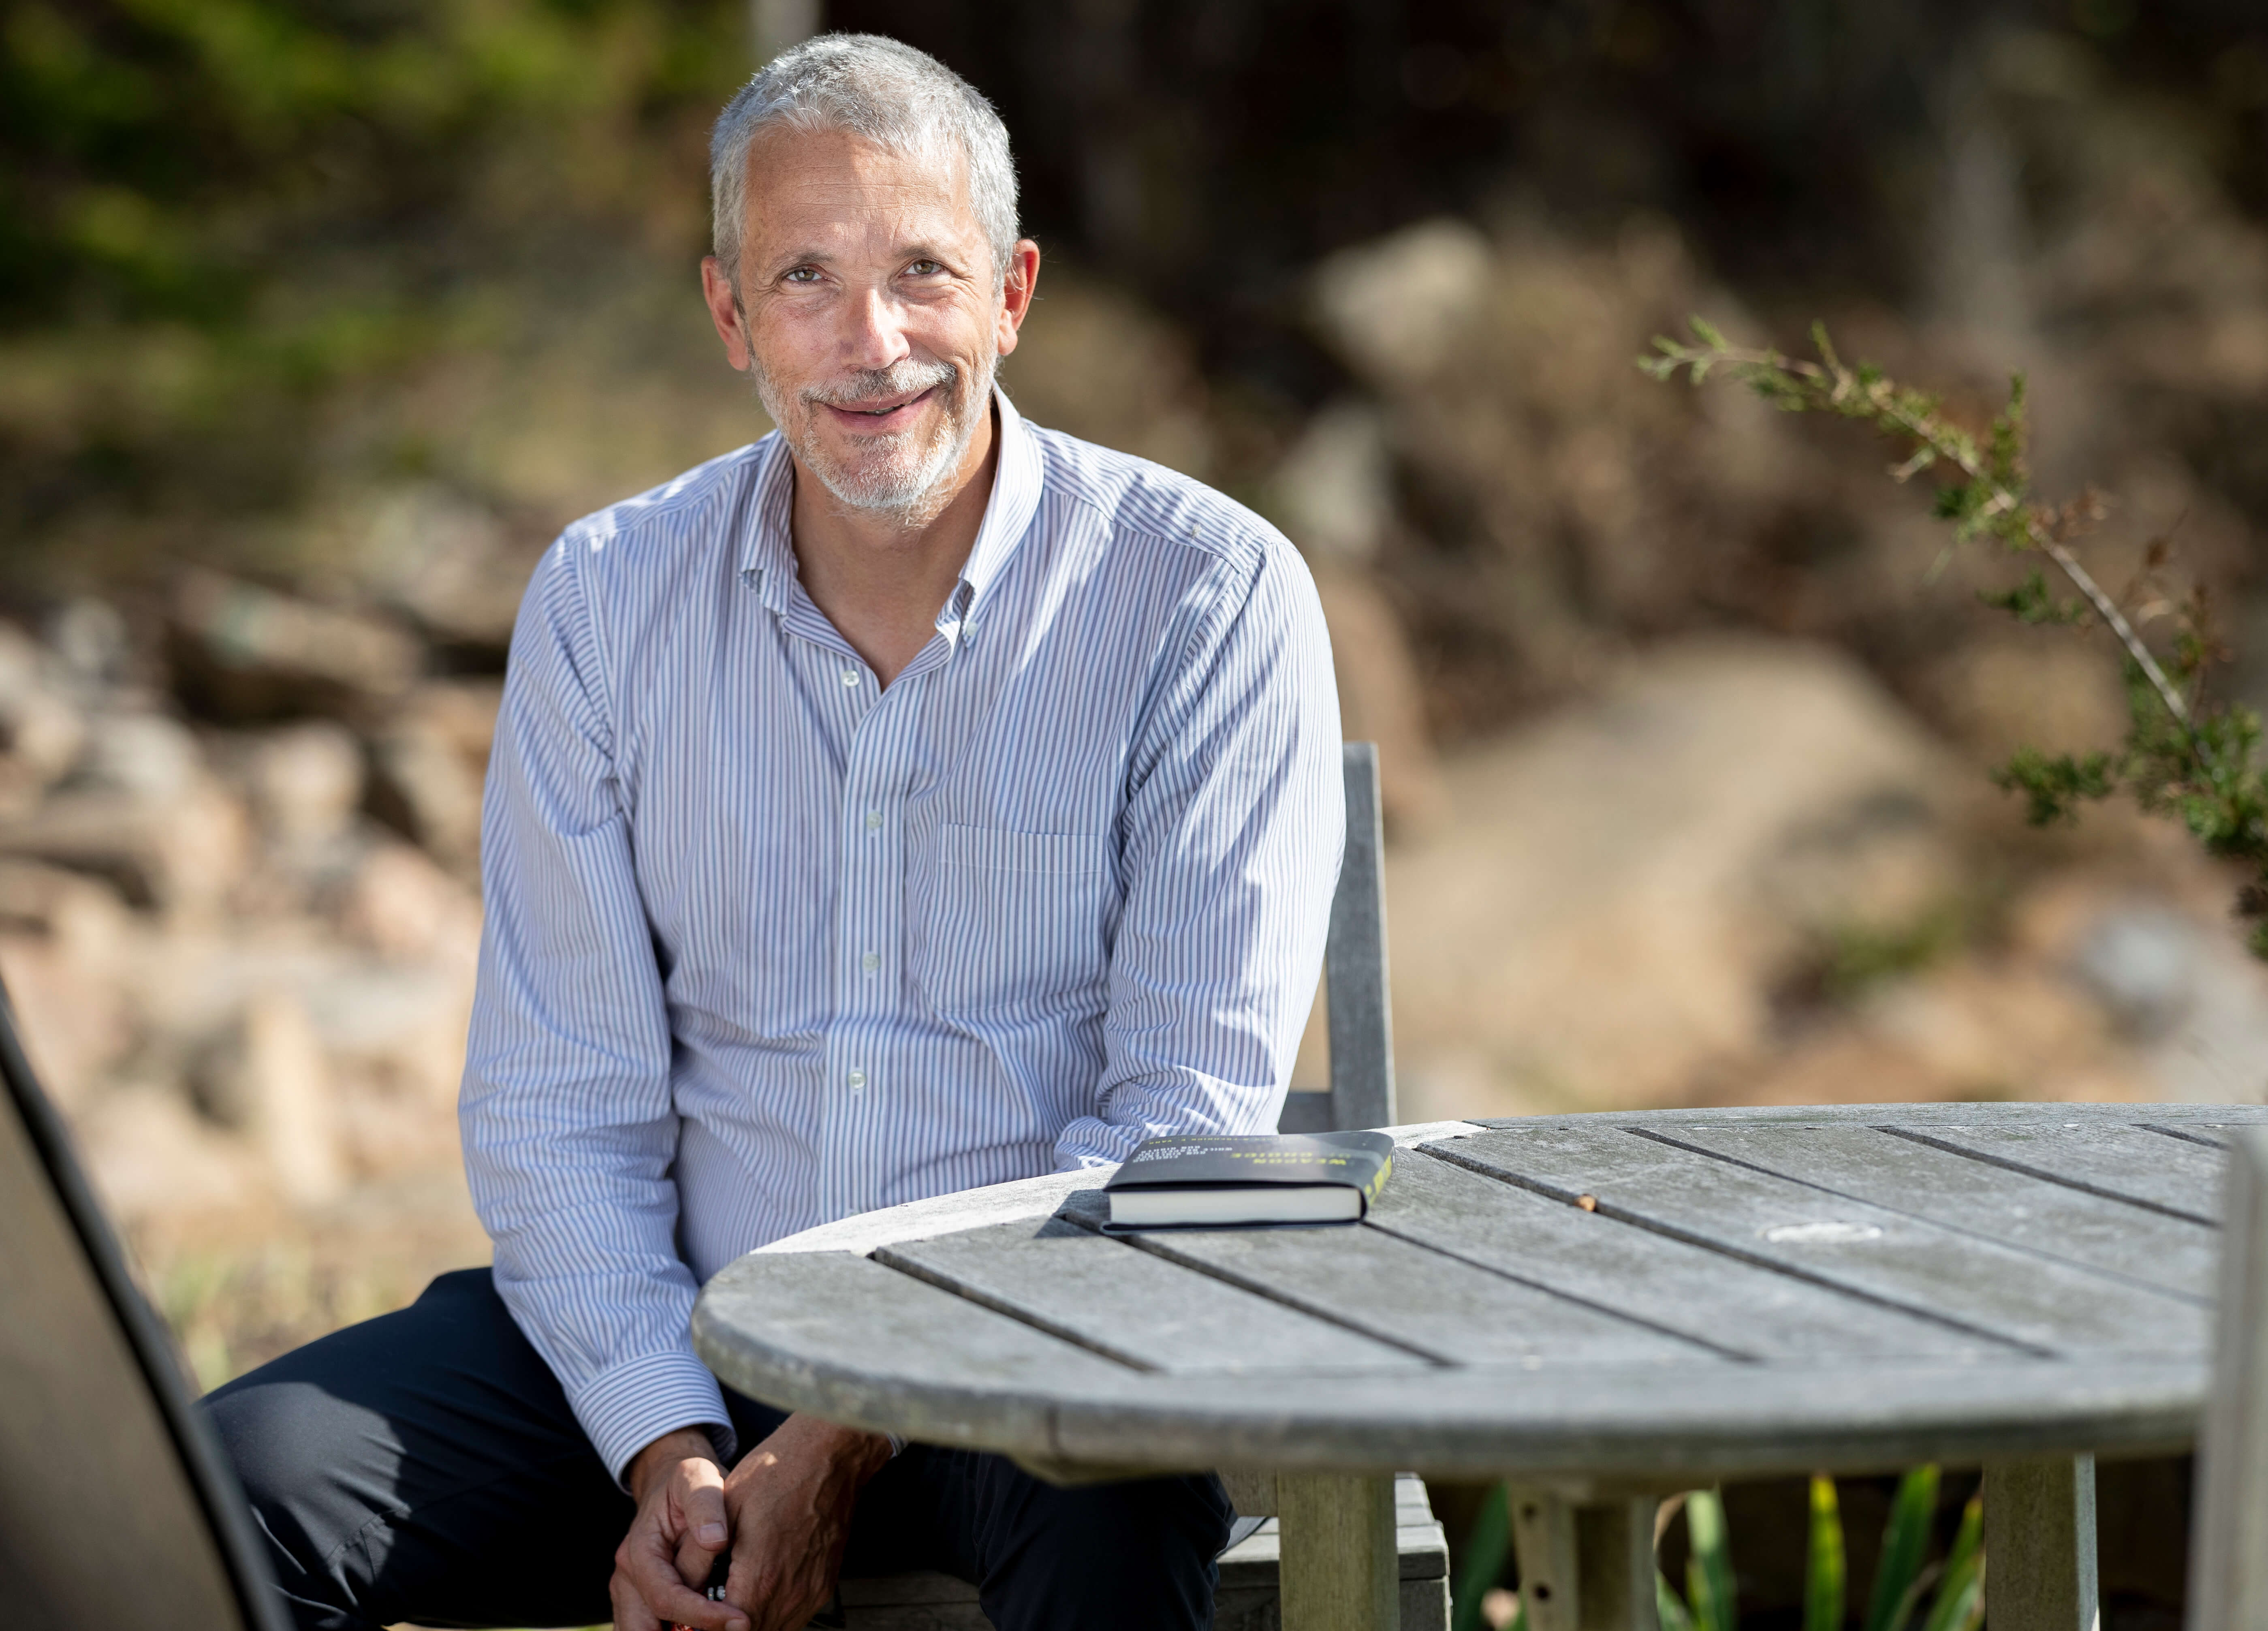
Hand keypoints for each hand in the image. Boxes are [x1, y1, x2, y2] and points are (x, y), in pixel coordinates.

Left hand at [608, 1418, 891, 1630]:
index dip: (704, 1624)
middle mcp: (791, 1593)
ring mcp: (812, 1591)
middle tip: (705, 1606)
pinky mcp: (825, 1584)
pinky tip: (758, 1589)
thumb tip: (684, 1592)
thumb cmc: (778, 1471)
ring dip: (748, 1620)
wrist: (831, 1452)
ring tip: (728, 1598)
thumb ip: (702, 1560)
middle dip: (724, 1623)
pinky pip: (794, 1615)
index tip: (689, 1617)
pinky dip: (772, 1610)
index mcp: (761, 1578)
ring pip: (774, 1628)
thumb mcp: (726, 1509)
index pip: (725, 1628)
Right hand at [612, 1428, 740, 1630]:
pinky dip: (677, 1630)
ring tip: (722, 1629)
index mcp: (639, 1551)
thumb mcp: (698, 1478)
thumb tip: (715, 1541)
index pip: (666, 1598)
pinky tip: (707, 1627)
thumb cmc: (688, 1483)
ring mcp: (631, 1594)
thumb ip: (705, 1505)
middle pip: (645, 1628)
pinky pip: (652, 1627)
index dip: (701, 1615)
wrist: (671, 1485)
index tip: (740, 1619)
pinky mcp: (642, 1602)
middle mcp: (627, 1578)